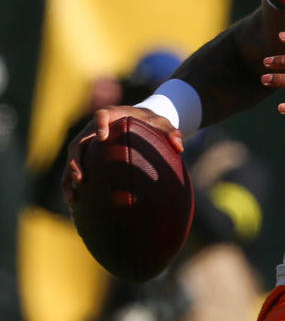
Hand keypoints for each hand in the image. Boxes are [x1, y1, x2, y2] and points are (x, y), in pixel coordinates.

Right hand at [62, 106, 183, 203]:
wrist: (139, 121)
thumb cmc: (150, 122)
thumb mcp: (162, 124)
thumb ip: (171, 132)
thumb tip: (180, 147)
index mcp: (112, 116)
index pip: (101, 116)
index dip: (99, 124)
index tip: (102, 137)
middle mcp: (93, 128)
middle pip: (78, 143)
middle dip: (77, 161)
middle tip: (81, 177)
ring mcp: (87, 142)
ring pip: (72, 159)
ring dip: (69, 178)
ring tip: (73, 198)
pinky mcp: (86, 155)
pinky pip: (74, 169)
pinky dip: (71, 185)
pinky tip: (74, 204)